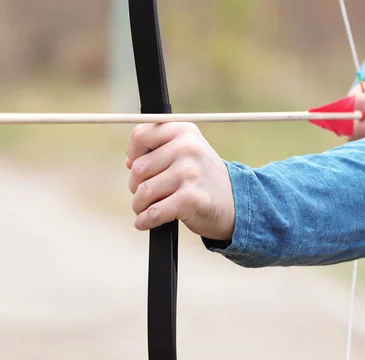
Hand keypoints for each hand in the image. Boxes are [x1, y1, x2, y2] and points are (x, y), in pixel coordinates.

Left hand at [126, 122, 234, 240]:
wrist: (234, 203)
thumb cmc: (201, 177)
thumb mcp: (186, 152)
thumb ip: (158, 150)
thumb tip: (129, 161)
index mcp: (184, 131)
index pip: (140, 136)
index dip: (133, 154)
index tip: (137, 165)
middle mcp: (187, 148)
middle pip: (138, 168)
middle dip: (136, 186)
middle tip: (146, 193)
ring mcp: (190, 173)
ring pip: (143, 192)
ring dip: (139, 205)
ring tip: (146, 208)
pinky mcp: (190, 198)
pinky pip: (153, 212)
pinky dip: (145, 220)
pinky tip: (144, 222)